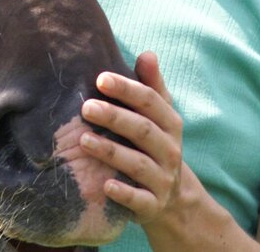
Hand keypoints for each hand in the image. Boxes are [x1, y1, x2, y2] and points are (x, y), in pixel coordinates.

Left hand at [80, 51, 184, 223]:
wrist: (175, 198)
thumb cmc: (156, 145)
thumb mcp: (159, 116)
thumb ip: (151, 86)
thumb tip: (148, 53)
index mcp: (170, 124)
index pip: (150, 101)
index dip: (126, 89)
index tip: (100, 79)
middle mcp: (169, 150)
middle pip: (143, 130)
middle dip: (115, 117)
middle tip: (86, 107)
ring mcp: (162, 179)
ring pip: (138, 164)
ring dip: (111, 152)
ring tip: (84, 140)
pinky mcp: (152, 205)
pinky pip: (139, 199)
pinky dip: (123, 193)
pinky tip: (104, 185)